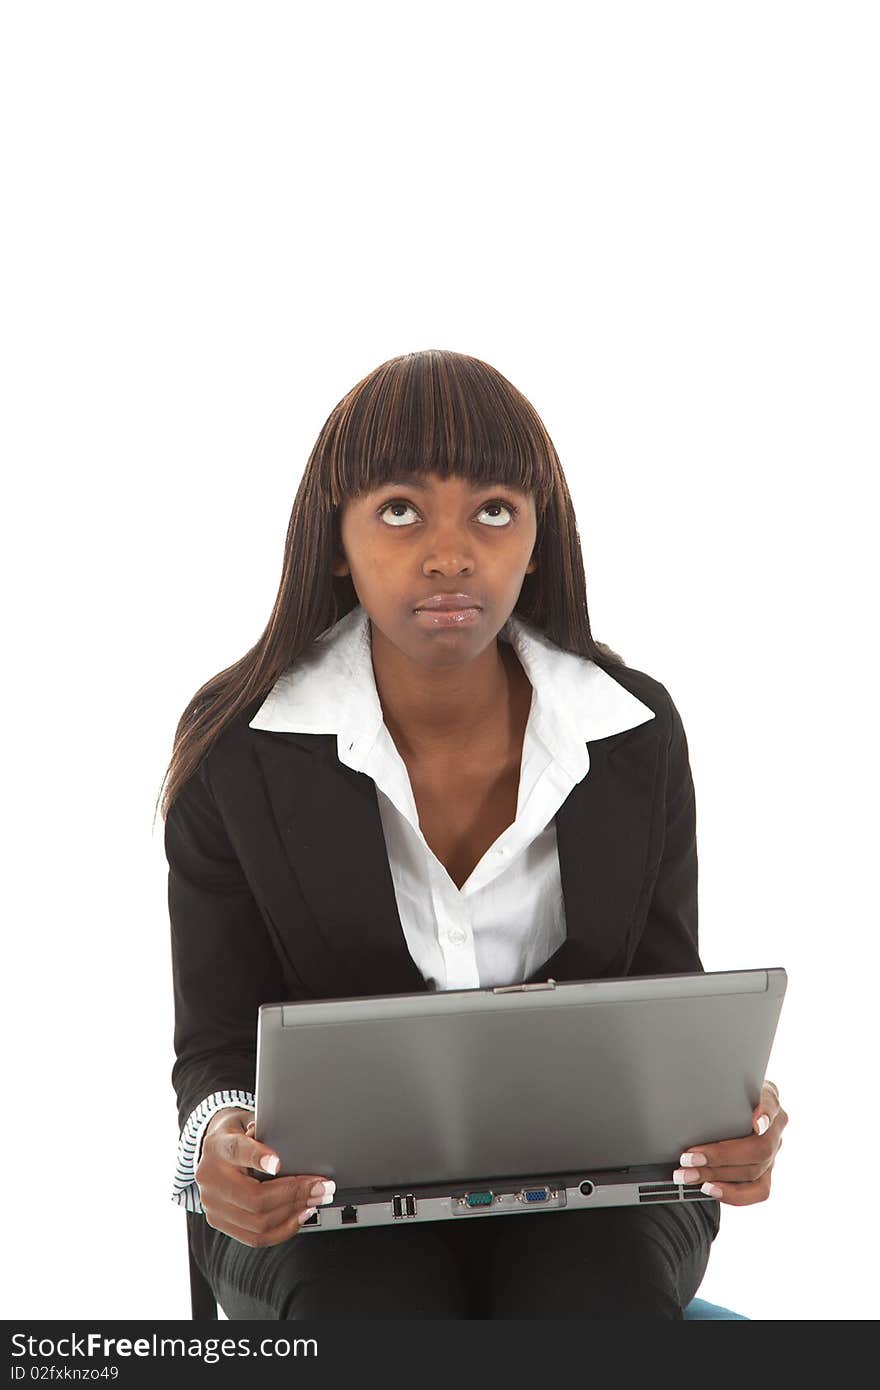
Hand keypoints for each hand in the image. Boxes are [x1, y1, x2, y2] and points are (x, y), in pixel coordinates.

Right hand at [194, 1108, 335, 1245]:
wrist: (211, 1152)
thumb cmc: (236, 1136)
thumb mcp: (246, 1122)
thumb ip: (264, 1131)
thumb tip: (289, 1145)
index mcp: (218, 1147)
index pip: (237, 1151)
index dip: (258, 1158)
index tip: (278, 1162)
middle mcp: (211, 1179)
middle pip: (255, 1197)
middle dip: (294, 1193)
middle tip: (321, 1186)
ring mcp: (213, 1205)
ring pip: (258, 1222)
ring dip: (294, 1213)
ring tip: (315, 1200)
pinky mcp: (219, 1222)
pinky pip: (254, 1237)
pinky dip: (283, 1229)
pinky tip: (300, 1215)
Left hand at [672, 1080, 787, 1204]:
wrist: (725, 1109)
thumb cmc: (721, 1095)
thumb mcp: (720, 1085)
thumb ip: (716, 1088)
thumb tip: (690, 1091)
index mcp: (767, 1098)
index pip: (771, 1103)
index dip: (766, 1114)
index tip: (756, 1124)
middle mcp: (774, 1127)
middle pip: (759, 1147)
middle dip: (720, 1155)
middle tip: (688, 1157)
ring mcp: (773, 1152)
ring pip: (754, 1171)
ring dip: (716, 1175)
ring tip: (687, 1174)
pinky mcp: (766, 1174)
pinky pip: (758, 1191)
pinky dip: (732, 1194)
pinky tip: (708, 1188)